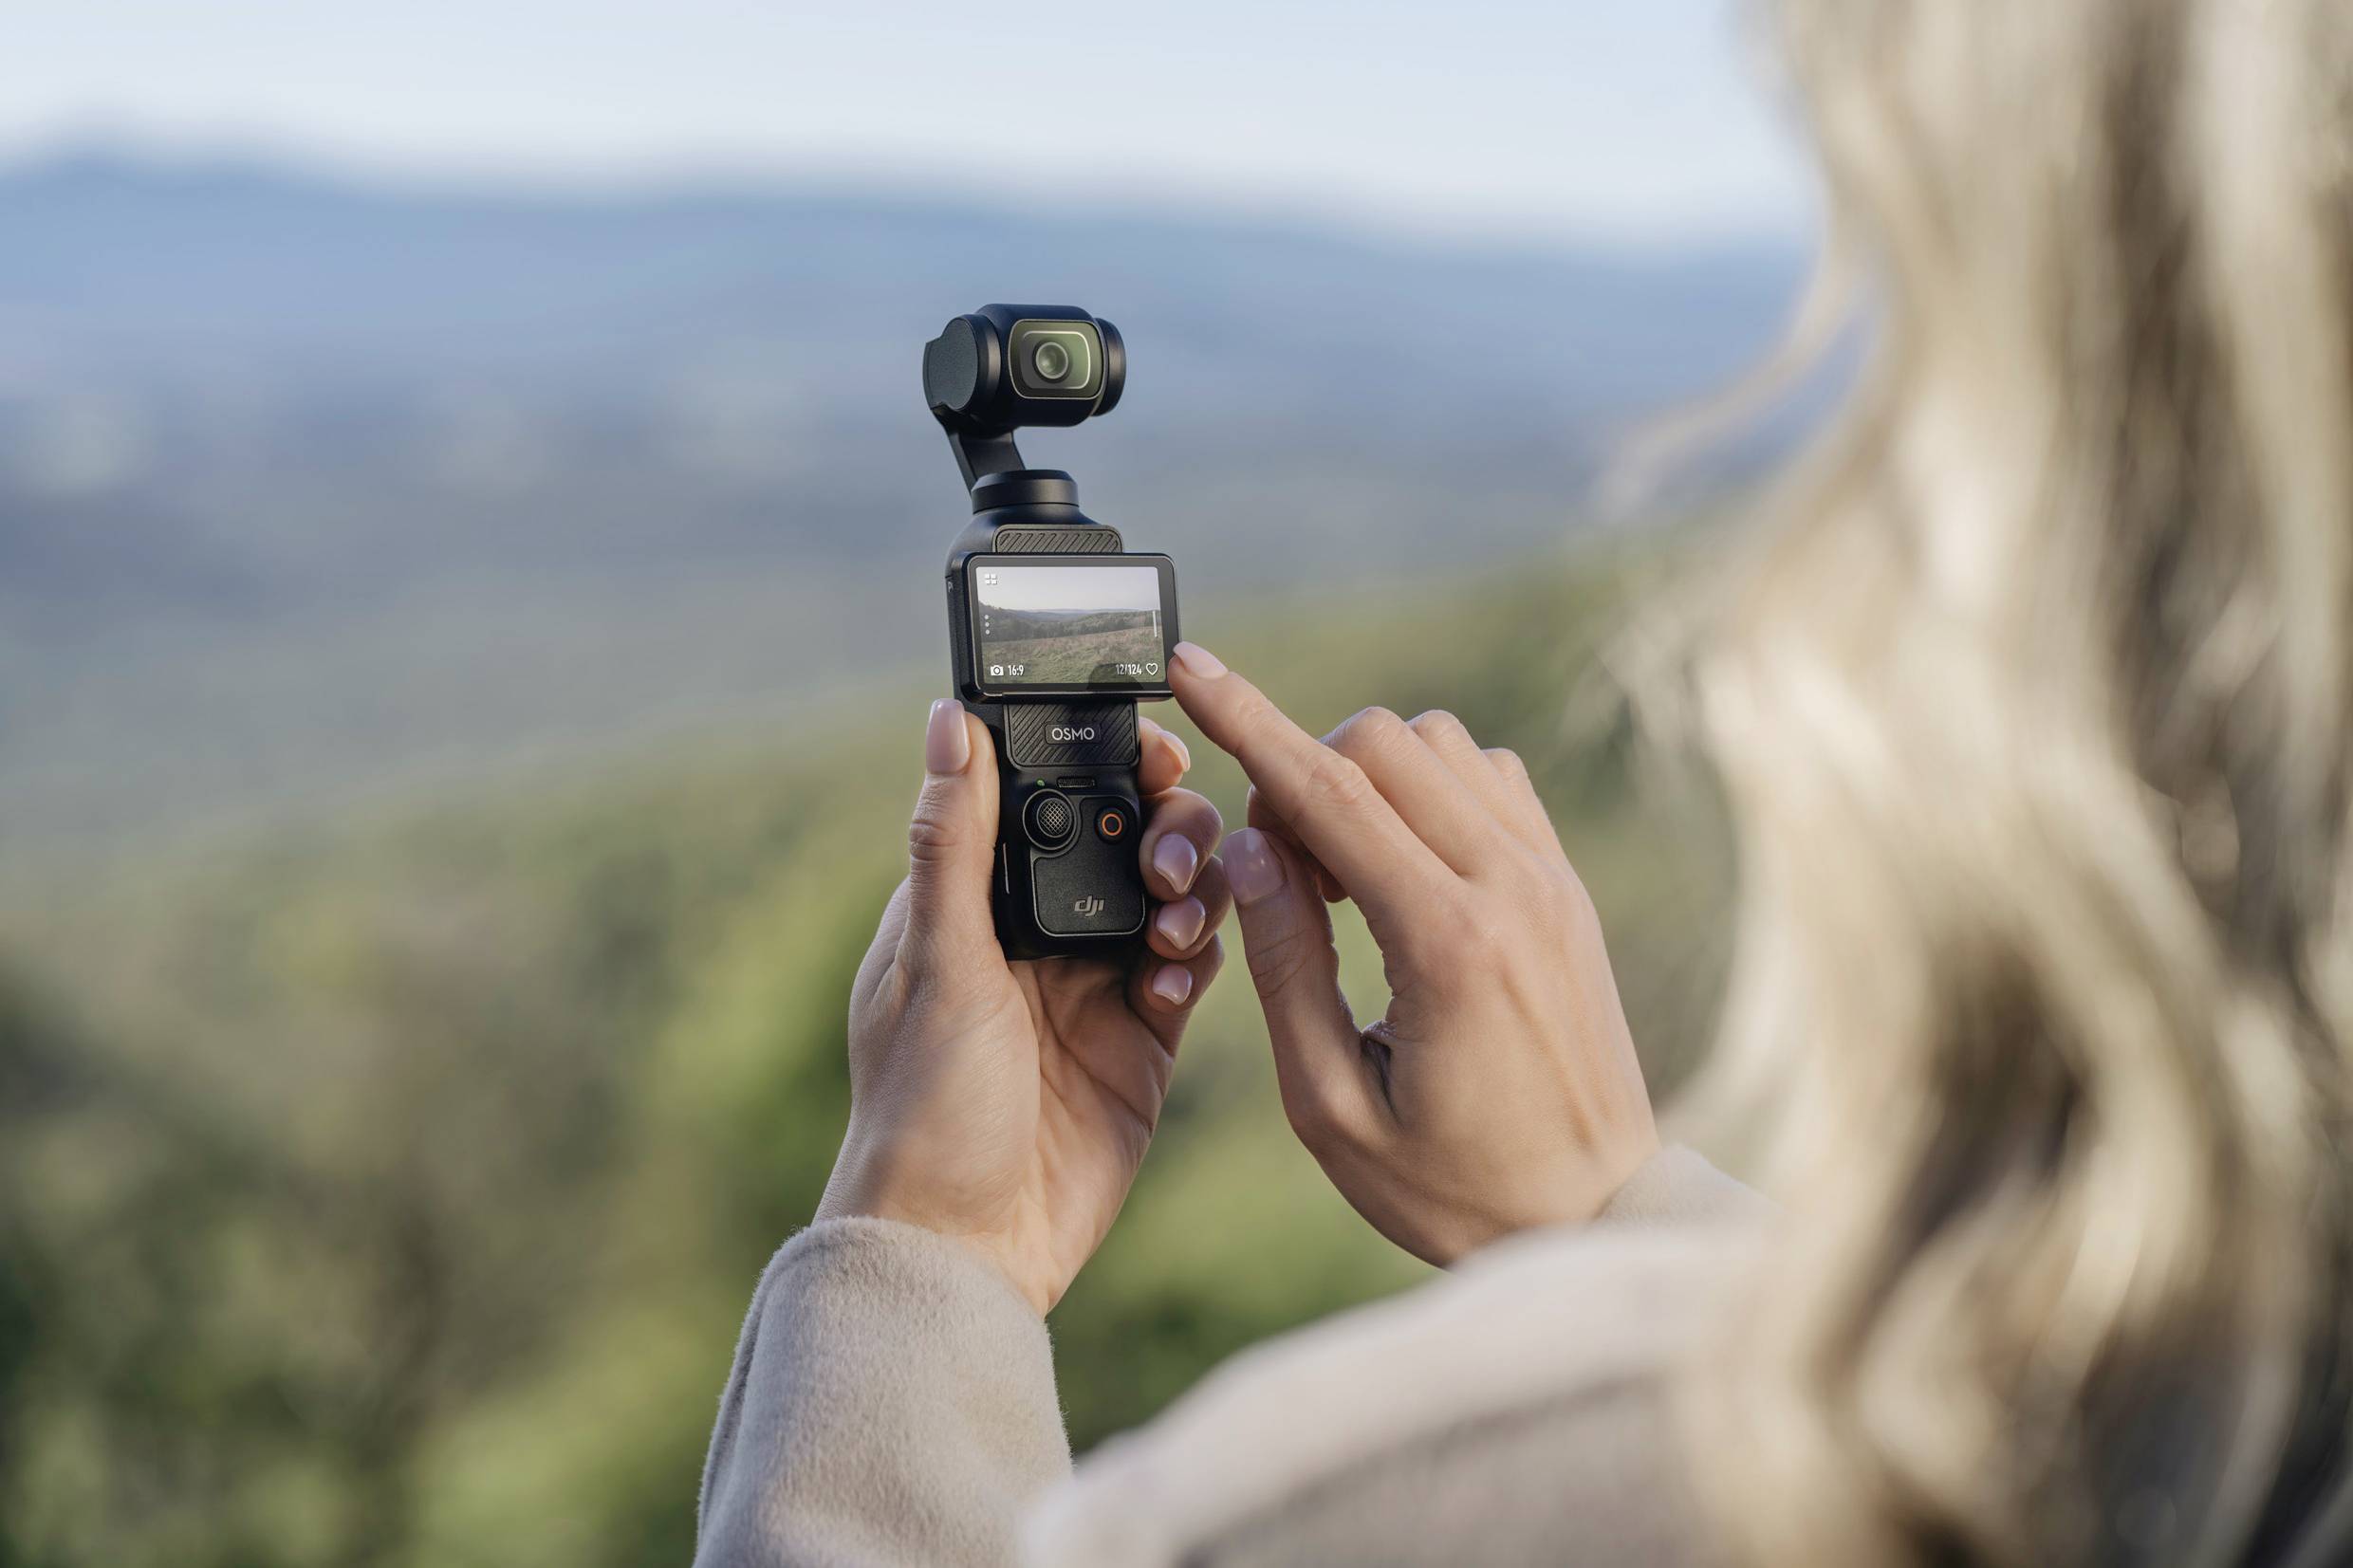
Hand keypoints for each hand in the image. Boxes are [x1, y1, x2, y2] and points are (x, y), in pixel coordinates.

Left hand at [816, 700, 1229, 1314]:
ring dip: (1192, 887)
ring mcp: (1095, 985)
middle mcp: (1036, 933)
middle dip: (1165, 824)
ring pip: (1173, 892)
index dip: (1102, 760)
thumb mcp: (938, 967)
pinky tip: (1179, 974)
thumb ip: (955, 844)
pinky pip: (1194, 967)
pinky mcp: (1144, 1039)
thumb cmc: (923, 1113)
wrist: (969, 1250)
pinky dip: (1202, 956)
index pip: (1043, 795)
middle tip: (1168, 851)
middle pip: (1125, 834)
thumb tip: (948, 723)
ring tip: (1175, 923)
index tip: (1153, 750)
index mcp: (970, 902)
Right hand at [1168, 641, 1655, 1266]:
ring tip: (1344, 879)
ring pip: (1441, 742)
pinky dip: (1429, 793)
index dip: (1244, 721)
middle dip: (1305, 773)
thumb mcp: (1332, 1107)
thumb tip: (1249, 847)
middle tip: (1283, 872)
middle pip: (1384, 742)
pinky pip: (1490, 777)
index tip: (1191, 665)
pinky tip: (1403, 872)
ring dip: (1370, 778)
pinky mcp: (1567, 887)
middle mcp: (1511, 888)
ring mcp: (1551, 879)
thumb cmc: (1457, 1187)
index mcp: (1446, 943)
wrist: (1598, 1215)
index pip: (1327, 792)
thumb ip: (1284, 966)